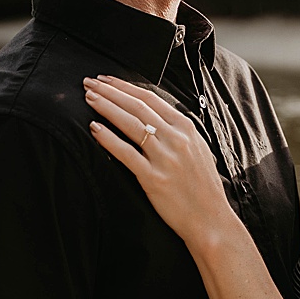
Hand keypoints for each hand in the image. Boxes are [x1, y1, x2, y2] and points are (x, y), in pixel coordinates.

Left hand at [83, 76, 236, 250]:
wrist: (210, 218)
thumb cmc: (202, 186)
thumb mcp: (197, 150)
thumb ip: (177, 132)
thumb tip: (153, 117)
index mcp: (187, 128)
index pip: (151, 99)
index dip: (125, 86)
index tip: (106, 80)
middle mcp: (177, 139)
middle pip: (137, 106)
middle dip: (110, 92)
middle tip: (89, 83)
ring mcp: (165, 158)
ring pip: (130, 124)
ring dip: (106, 108)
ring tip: (88, 99)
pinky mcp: (153, 178)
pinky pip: (126, 153)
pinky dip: (108, 139)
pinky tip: (94, 129)